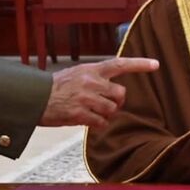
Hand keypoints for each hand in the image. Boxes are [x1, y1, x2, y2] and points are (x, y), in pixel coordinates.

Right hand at [41, 57, 159, 127]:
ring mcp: (86, 98)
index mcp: (91, 70)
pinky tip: (90, 122)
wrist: (33, 98)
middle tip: (106, 104)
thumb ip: (95, 78)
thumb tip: (114, 90)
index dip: (139, 64)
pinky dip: (99, 125)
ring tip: (93, 112)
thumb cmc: (56, 87)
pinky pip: (101, 122)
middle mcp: (91, 82)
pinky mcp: (79, 113)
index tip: (156, 64)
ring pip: (112, 109)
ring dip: (106, 114)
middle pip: (120, 93)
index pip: (120, 64)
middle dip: (117, 101)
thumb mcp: (77, 74)